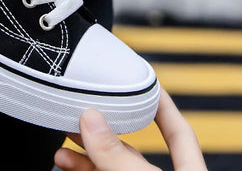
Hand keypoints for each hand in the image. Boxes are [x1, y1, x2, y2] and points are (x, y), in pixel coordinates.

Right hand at [54, 89, 206, 170]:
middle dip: (103, 128)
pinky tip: (65, 163)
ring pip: (109, 166)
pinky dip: (81, 169)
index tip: (145, 80)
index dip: (163, 104)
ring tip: (62, 142)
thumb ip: (119, 156)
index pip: (179, 132)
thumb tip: (92, 119)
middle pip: (132, 148)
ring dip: (84, 153)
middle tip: (80, 109)